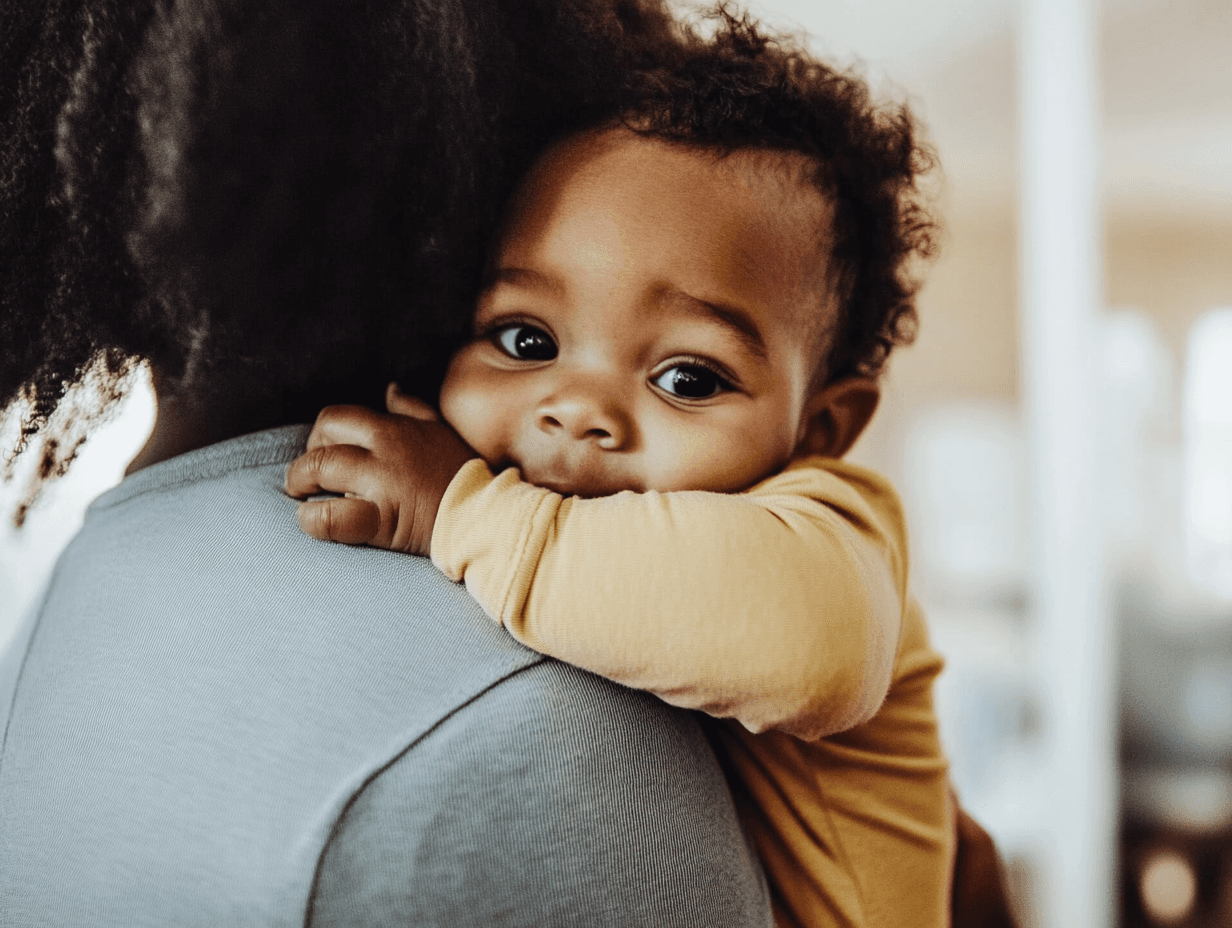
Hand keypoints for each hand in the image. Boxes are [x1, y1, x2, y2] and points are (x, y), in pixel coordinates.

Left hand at [284, 384, 475, 555]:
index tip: (325, 454)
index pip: (334, 417)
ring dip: (300, 486)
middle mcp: (383, 452)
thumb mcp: (439, 430)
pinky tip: (315, 522)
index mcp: (393, 429)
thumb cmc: (461, 475)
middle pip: (320, 443)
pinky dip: (313, 520)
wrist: (483, 516)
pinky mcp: (381, 521)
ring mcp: (380, 485)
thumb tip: (390, 388)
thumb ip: (411, 408)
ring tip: (304, 501)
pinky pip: (330, 517)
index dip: (320, 436)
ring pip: (318, 472)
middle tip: (309, 481)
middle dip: (305, 462)